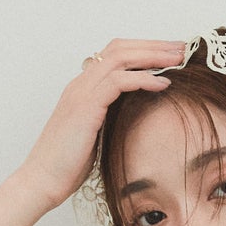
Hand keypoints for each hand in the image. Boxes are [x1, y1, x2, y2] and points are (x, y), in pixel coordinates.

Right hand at [16, 37, 187, 211]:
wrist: (42, 180)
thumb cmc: (67, 166)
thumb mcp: (96, 137)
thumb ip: (111, 120)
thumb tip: (135, 118)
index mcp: (84, 88)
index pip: (116, 56)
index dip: (145, 50)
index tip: (172, 55)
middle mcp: (81, 83)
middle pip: (121, 48)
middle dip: (154, 45)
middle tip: (183, 48)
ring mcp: (81, 92)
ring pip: (121, 58)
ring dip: (153, 55)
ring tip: (179, 58)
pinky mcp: (85, 106)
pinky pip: (118, 81)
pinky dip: (143, 79)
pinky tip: (164, 84)